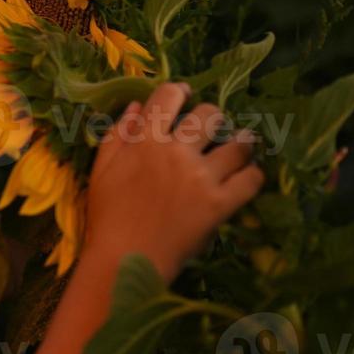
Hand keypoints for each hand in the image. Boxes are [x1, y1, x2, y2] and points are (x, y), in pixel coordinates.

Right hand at [79, 81, 265, 283]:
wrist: (124, 262)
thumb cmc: (108, 217)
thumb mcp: (101, 170)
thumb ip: (117, 134)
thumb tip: (138, 105)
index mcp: (145, 141)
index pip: (168, 96)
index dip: (180, 91)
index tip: (186, 96)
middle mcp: (176, 152)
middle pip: (210, 114)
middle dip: (212, 117)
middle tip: (212, 129)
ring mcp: (201, 178)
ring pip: (239, 144)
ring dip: (242, 142)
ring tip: (241, 147)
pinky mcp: (220, 205)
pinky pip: (252, 179)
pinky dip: (253, 175)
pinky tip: (246, 177)